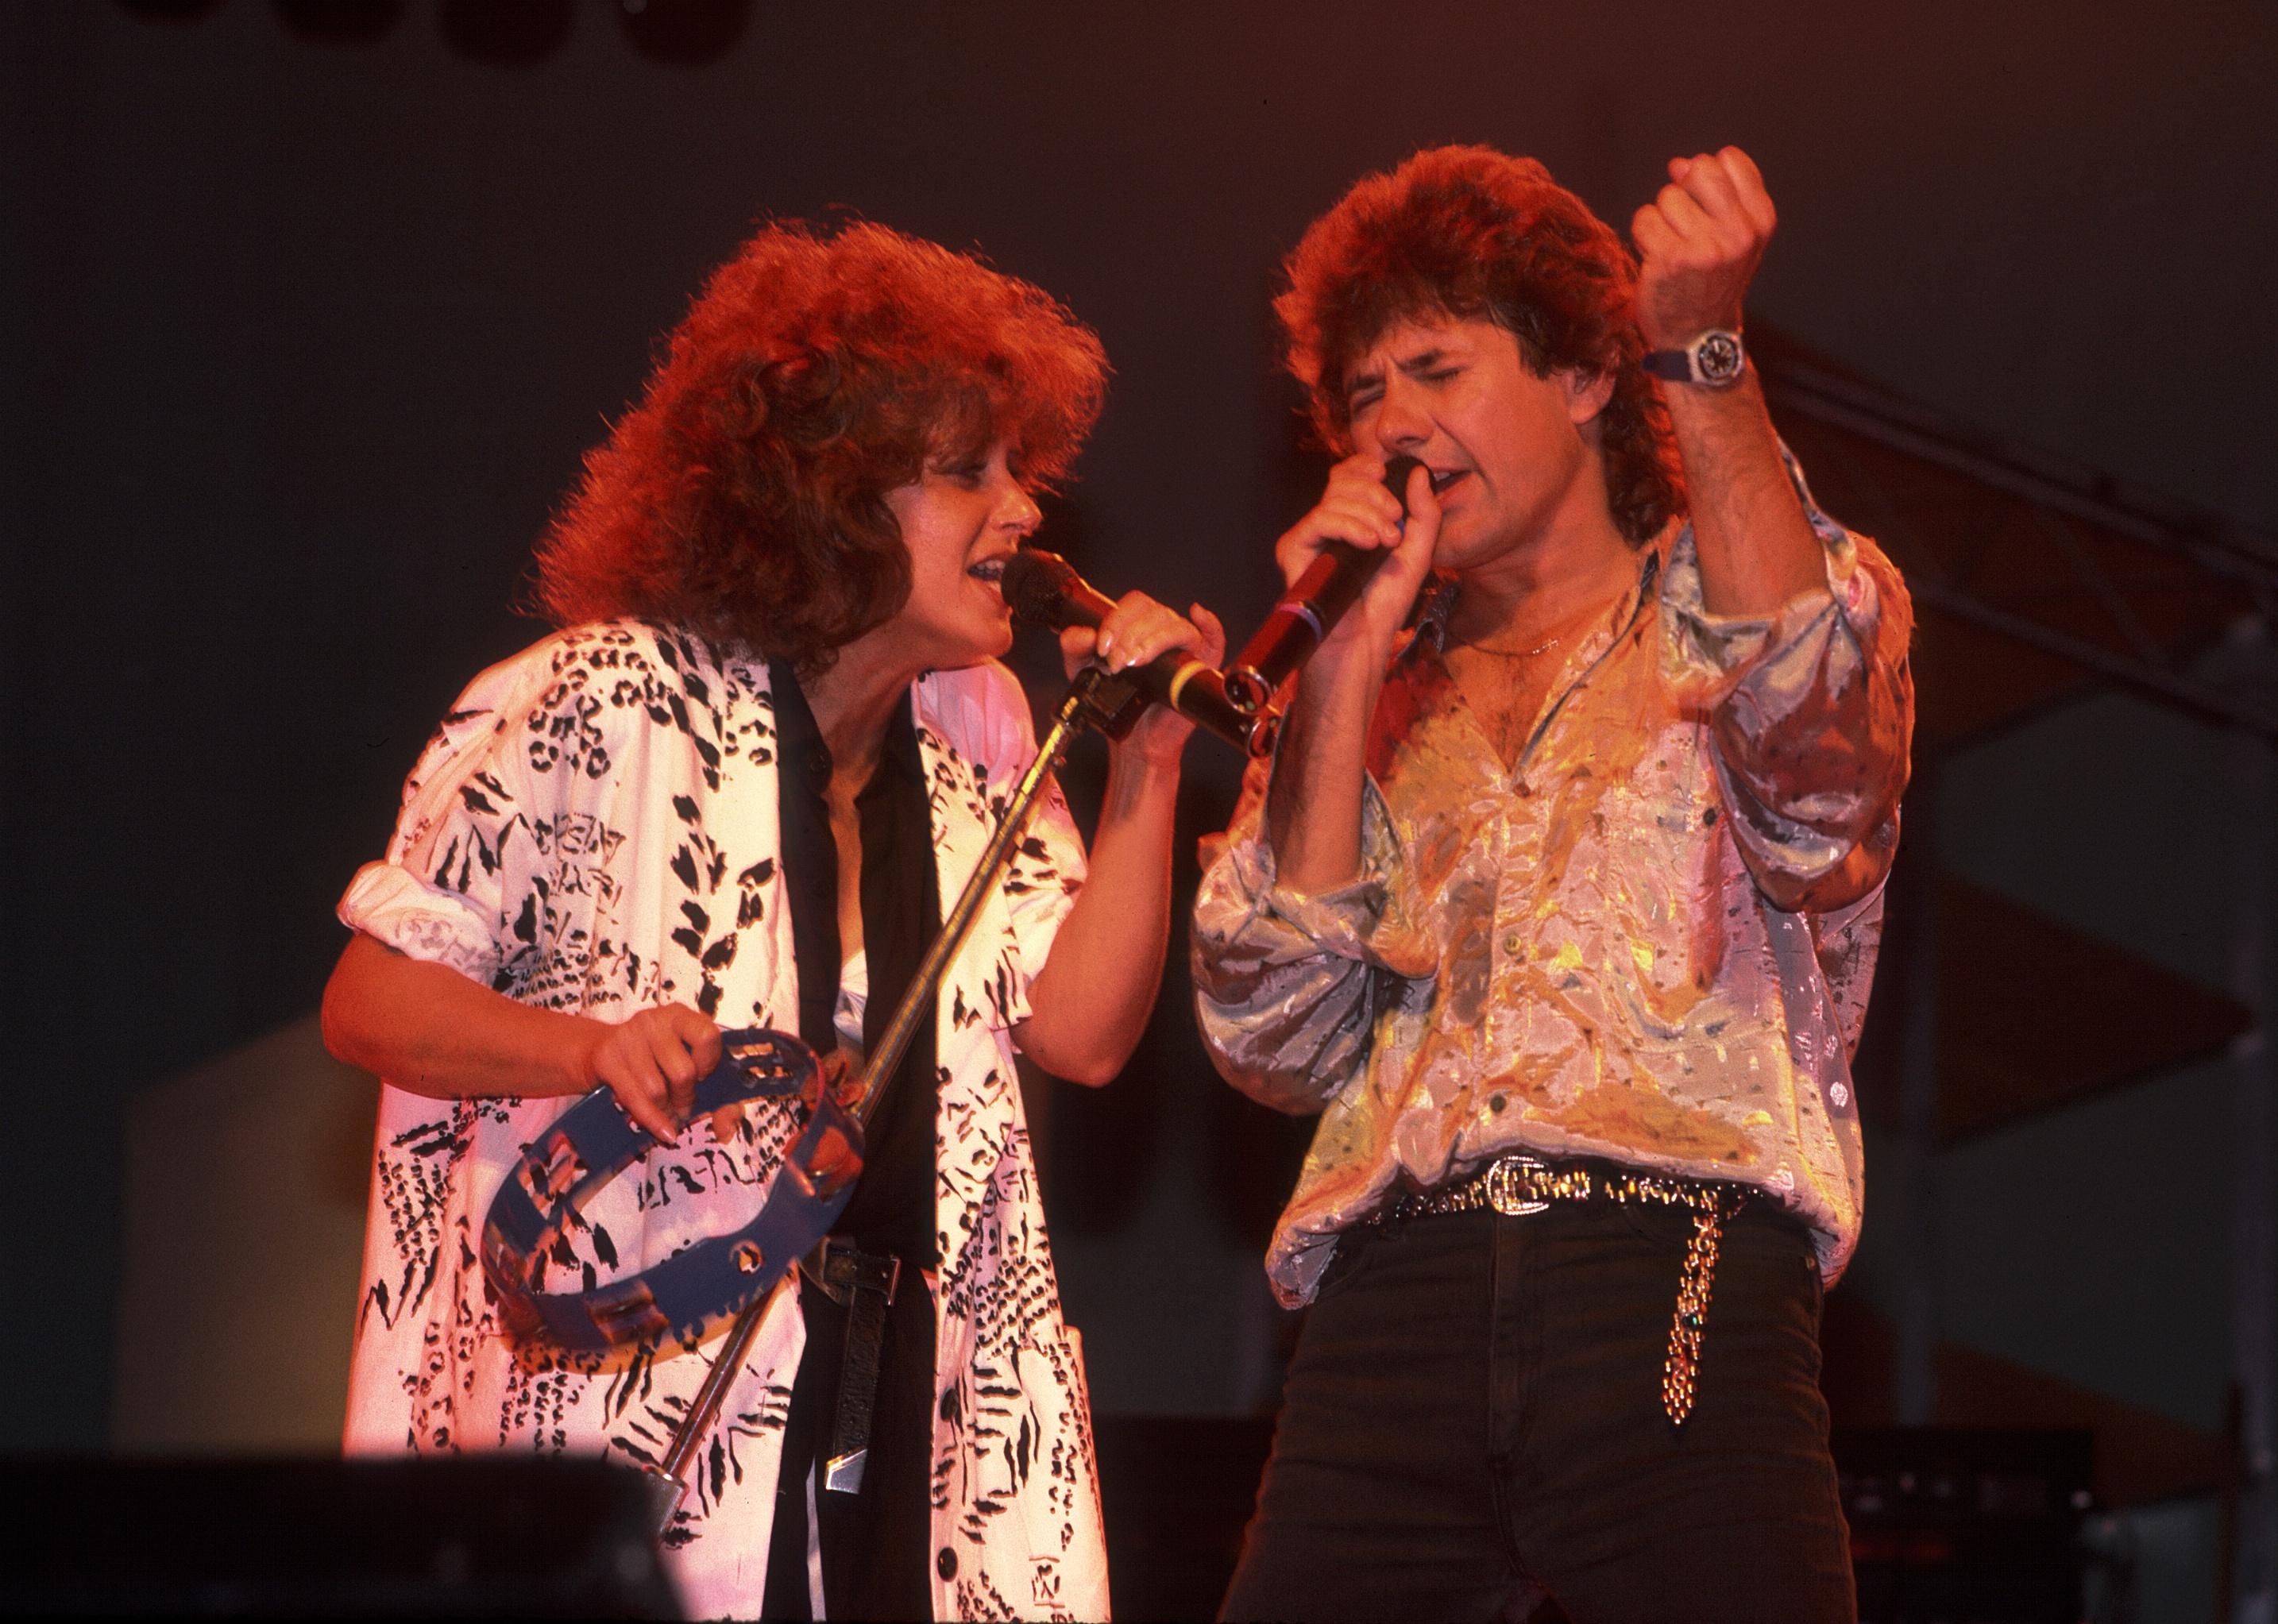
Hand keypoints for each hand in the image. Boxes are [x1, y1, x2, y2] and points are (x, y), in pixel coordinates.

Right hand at [579, 1005, 721, 1142]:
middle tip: (684, 1108)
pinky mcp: (607, 1057)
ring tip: (669, 1115)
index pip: (707, 1036)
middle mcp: (655, 1020)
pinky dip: (652, 1121)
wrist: (601, 1048)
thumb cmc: (657, 1059)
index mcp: (682, 1016)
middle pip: (683, 1072)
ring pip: (657, 1090)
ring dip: (667, 1112)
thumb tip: (726, 1130)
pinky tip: (664, 1133)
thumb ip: (721, 1099)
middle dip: (686, 1099)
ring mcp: (628, 1036)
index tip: (703, 1076)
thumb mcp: (690, 1066)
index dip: (709, 1063)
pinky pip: (633, 1097)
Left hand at [1060, 592, 1228, 762]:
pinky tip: (1198, 615)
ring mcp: (1185, 647)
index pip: (1135, 604)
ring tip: (1136, 664)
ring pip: (1177, 626)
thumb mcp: (1083, 671)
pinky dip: (1210, 625)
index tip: (1102, 648)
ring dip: (1155, 641)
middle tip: (1116, 663)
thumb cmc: (1114, 699)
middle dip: (1131, 636)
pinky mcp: (1202, 667)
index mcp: (1138, 624)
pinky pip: (1214, 639)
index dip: (1117, 621)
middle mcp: (1163, 630)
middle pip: (1155, 612)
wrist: (1133, 737)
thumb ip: (1074, 647)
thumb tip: (1086, 634)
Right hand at [1273, 454, 1440, 668]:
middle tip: (1396, 526)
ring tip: (1387, 542)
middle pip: (1343, 479)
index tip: (1388, 475)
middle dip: (1376, 495)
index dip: (1367, 466)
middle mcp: (1326, 525)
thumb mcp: (1417, 554)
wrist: (1361, 644)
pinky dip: (1349, 525)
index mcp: (1350, 520)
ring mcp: (1308, 537)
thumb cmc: (1384, 606)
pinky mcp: (1293, 550)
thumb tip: (1420, 472)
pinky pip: (1319, 519)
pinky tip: (1369, 544)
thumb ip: (1424, 514)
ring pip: (1334, 497)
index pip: (1349, 474)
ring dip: (1369, 514)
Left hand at [1630, 146, 1776, 349]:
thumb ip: (1717, 193)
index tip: (1707, 209)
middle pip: (1698, 169)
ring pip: (1667, 196)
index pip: (1729, 159)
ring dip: (1662, 219)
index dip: (1707, 178)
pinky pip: (1644, 219)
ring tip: (1673, 249)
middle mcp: (1740, 232)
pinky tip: (1657, 259)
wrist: (1698, 336)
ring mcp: (1707, 247)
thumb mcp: (1735, 234)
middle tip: (1686, 228)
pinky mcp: (1672, 259)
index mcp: (1761, 220)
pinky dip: (1643, 236)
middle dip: (1683, 191)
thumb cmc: (1711, 279)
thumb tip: (1679, 164)